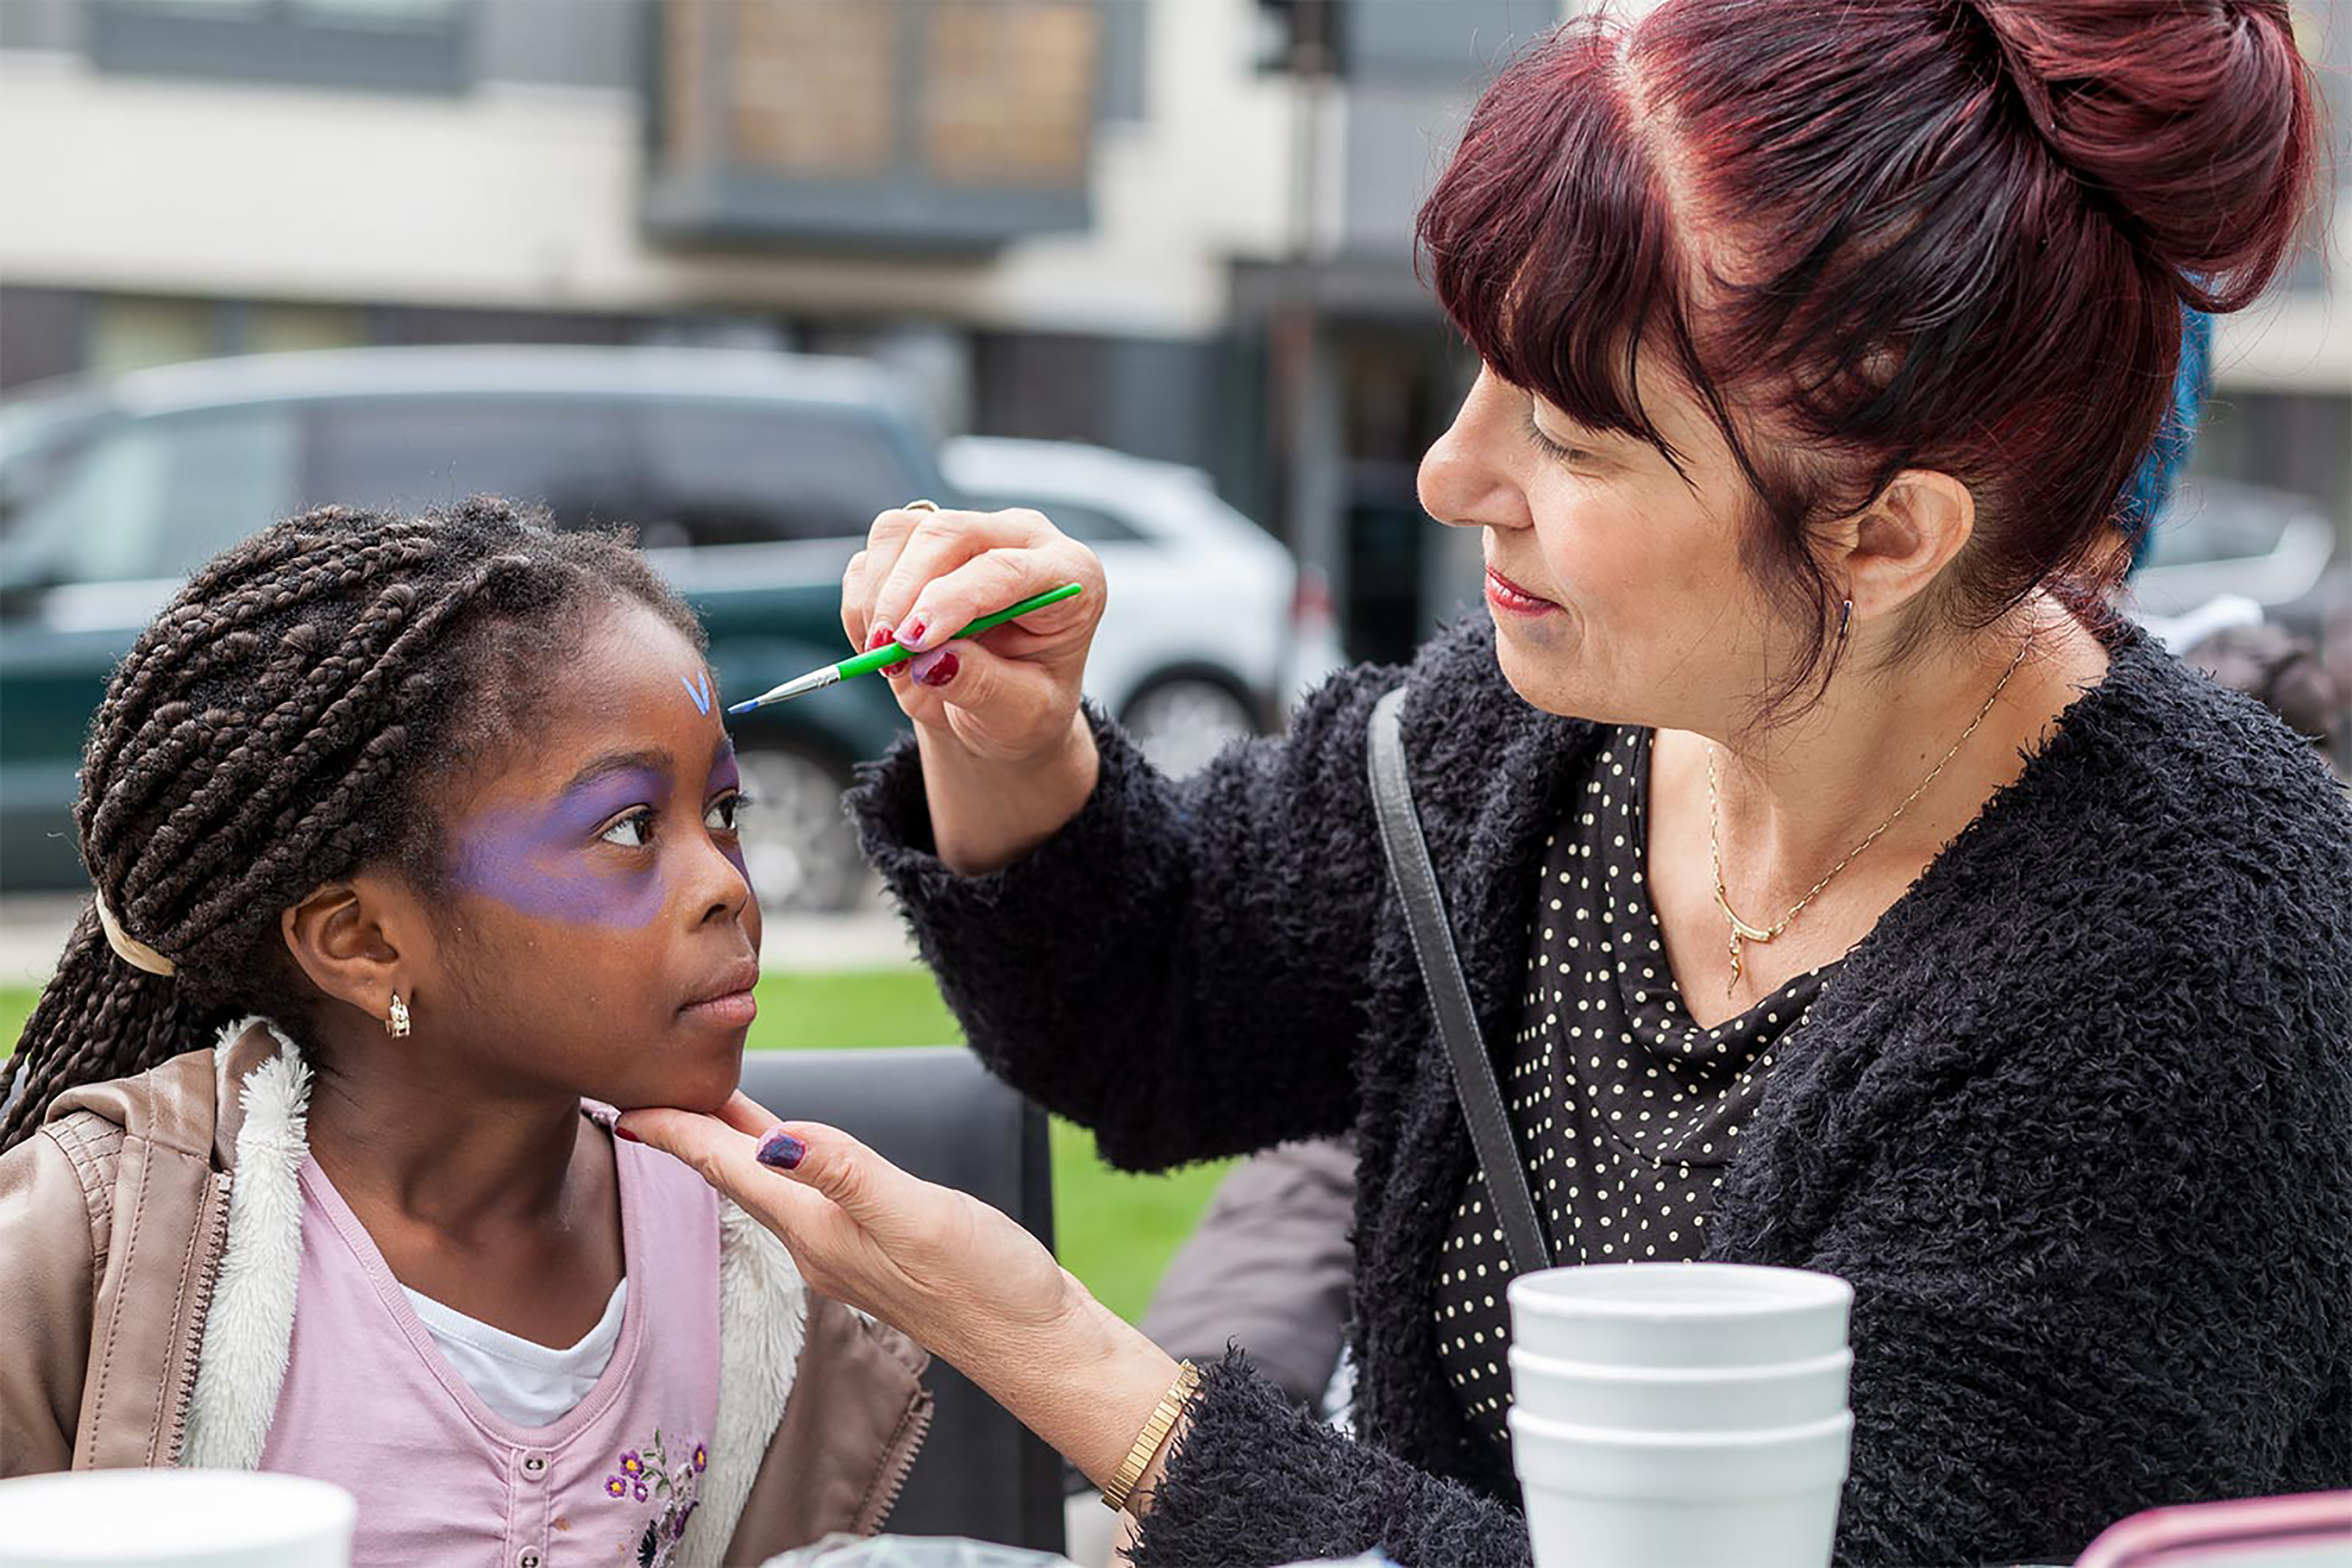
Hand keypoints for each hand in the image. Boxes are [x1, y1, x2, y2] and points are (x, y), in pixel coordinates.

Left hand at [618, 1091, 1071, 1360]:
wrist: (1037, 1345)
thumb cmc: (985, 1284)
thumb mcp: (915, 1217)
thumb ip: (845, 1175)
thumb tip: (771, 1139)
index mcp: (817, 1228)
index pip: (727, 1167)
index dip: (674, 1130)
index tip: (621, 1098)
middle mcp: (820, 1242)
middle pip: (736, 1175)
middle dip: (688, 1133)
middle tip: (645, 1090)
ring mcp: (848, 1250)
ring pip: (769, 1185)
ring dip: (731, 1145)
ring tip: (702, 1109)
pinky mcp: (880, 1250)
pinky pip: (807, 1195)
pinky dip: (782, 1162)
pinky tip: (792, 1152)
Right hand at [842, 505, 1106, 767]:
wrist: (1001, 709)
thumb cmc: (1027, 706)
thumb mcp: (1022, 714)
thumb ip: (982, 687)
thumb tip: (930, 662)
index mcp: (1068, 574)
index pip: (1005, 568)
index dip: (953, 599)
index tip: (915, 641)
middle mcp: (1019, 540)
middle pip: (948, 533)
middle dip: (905, 592)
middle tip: (886, 651)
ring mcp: (967, 534)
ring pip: (900, 532)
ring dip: (878, 595)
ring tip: (887, 656)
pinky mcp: (921, 545)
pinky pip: (873, 556)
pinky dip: (861, 602)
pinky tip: (880, 644)